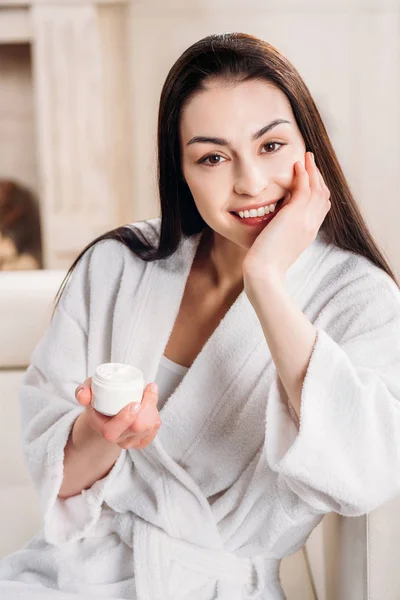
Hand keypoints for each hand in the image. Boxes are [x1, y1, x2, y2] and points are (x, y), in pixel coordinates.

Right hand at [75, 378, 160, 449]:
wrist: (105, 413)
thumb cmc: (98, 400)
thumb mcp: (88, 391)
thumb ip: (83, 392)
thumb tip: (84, 396)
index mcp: (102, 428)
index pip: (112, 431)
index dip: (125, 418)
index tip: (136, 403)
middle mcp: (117, 439)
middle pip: (137, 428)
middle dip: (148, 407)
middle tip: (149, 388)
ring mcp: (130, 441)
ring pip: (149, 427)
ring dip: (153, 407)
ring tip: (149, 392)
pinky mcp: (141, 441)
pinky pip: (154, 430)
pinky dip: (156, 415)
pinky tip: (152, 405)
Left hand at [242, 151, 330, 284]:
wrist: (264, 274)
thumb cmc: (265, 265)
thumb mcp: (278, 246)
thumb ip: (281, 231)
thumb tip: (274, 221)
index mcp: (308, 233)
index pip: (321, 207)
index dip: (318, 190)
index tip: (310, 179)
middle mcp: (311, 225)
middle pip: (323, 195)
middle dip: (318, 177)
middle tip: (311, 162)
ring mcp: (305, 220)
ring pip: (316, 189)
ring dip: (312, 170)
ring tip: (307, 157)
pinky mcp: (294, 216)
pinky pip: (304, 189)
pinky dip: (303, 175)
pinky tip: (297, 165)